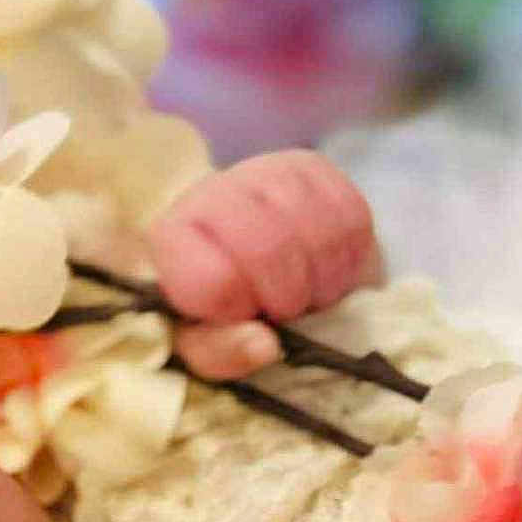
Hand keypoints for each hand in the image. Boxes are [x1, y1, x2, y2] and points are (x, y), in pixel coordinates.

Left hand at [148, 150, 380, 378]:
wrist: (245, 256)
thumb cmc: (216, 306)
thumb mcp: (203, 343)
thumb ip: (221, 353)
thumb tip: (266, 346)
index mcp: (170, 237)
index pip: (212, 279)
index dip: (239, 308)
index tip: (242, 313)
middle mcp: (214, 192)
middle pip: (269, 247)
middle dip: (288, 295)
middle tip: (285, 310)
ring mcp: (266, 172)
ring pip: (317, 227)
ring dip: (324, 278)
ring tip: (308, 293)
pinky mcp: (313, 167)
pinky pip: (351, 215)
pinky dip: (350, 257)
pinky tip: (329, 270)